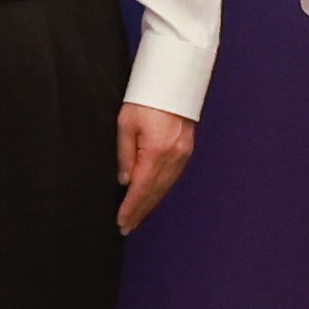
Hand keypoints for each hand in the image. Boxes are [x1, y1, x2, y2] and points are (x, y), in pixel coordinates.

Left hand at [115, 103, 197, 234]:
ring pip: (165, 187)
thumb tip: (125, 181)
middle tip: (126, 227)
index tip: (122, 222)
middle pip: (155, 193)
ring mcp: (183, 154)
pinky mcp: (186, 150)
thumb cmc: (146, 98)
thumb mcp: (125, 124)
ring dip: (150, 204)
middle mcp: (173, 156)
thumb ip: (124, 155)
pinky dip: (160, 191)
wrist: (173, 81)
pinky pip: (172, 177)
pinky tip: (152, 197)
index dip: (131, 208)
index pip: (141, 188)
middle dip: (140, 212)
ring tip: (136, 217)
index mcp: (156, 151)